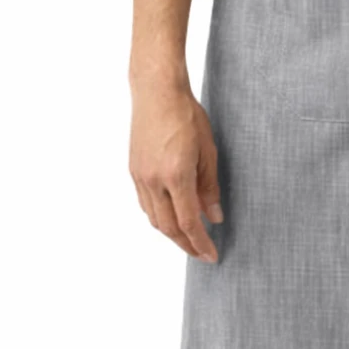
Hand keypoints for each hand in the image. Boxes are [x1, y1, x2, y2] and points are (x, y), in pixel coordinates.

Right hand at [129, 77, 222, 261]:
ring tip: (190, 238)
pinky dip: (160, 215)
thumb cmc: (187, 115)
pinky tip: (172, 215)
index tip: (212, 256)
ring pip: (154, 218)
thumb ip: (209, 186)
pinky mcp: (134, 171)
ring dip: (172, 233)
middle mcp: (153, 181)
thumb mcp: (208, 149)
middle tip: (202, 253)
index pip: (188, 223)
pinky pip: (146, 204)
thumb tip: (214, 216)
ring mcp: (140, 177)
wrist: (156, 92)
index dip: (200, 243)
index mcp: (176, 176)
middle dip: (186, 245)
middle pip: (168, 227)